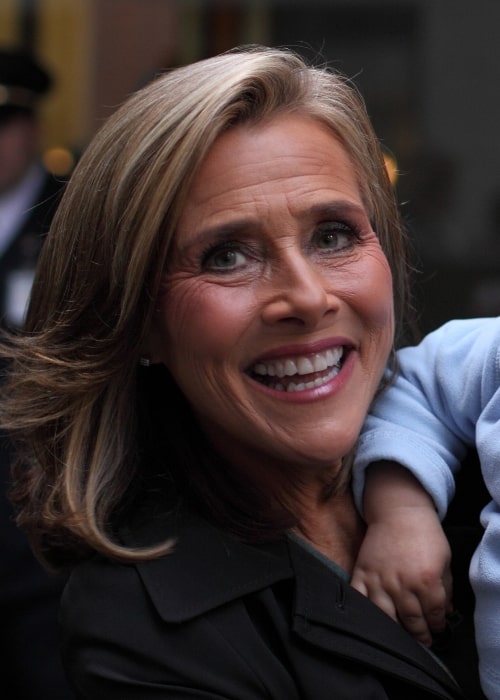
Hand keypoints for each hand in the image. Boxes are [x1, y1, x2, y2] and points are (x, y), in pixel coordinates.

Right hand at [351, 505, 452, 646]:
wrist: (399, 511)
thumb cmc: (424, 534)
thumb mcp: (445, 560)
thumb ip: (447, 588)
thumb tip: (445, 611)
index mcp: (427, 581)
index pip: (434, 615)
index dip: (437, 625)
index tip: (436, 629)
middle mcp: (402, 584)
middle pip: (412, 621)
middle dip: (419, 634)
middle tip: (422, 639)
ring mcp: (380, 580)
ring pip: (386, 618)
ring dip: (396, 630)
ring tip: (401, 634)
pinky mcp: (362, 573)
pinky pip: (360, 599)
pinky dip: (365, 613)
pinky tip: (373, 618)